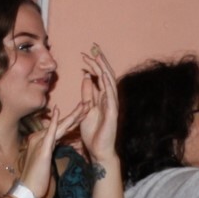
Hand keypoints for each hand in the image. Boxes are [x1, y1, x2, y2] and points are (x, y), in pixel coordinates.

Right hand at [19, 104, 85, 195]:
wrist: (27, 189)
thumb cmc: (36, 178)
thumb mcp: (44, 161)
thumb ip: (48, 151)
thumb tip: (53, 146)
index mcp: (40, 140)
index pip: (59, 127)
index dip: (72, 120)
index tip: (83, 112)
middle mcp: (39, 137)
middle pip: (60, 124)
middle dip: (75, 114)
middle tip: (88, 103)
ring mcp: (39, 142)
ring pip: (59, 126)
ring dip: (73, 115)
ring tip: (85, 106)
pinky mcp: (41, 149)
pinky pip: (49, 133)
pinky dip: (54, 122)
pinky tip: (58, 111)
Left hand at [75, 45, 118, 163]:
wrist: (99, 150)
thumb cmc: (93, 132)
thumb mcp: (86, 108)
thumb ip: (88, 93)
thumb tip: (86, 76)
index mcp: (103, 97)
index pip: (100, 76)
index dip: (94, 64)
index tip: (85, 53)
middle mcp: (109, 99)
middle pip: (106, 75)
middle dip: (100, 60)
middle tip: (93, 47)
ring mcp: (112, 105)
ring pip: (110, 82)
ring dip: (104, 68)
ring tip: (97, 56)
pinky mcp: (112, 113)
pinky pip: (111, 96)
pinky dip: (107, 85)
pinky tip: (102, 75)